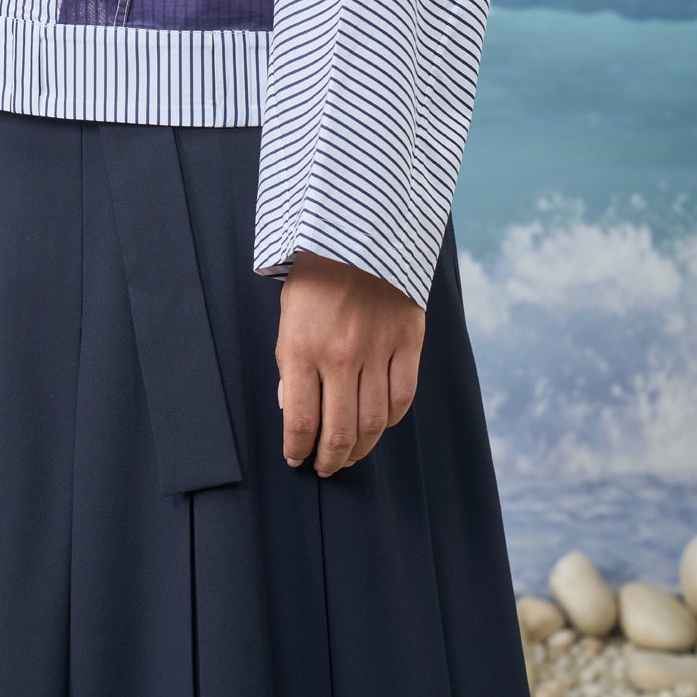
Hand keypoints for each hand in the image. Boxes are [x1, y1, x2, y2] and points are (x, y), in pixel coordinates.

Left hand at [275, 249, 424, 475]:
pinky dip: (391, 420)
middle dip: (329, 460)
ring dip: (360, 448)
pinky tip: (379, 424)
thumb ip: (288, 364)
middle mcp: (340, 355)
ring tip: (350, 454)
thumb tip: (291, 410)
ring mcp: (377, 350)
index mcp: (301, 347)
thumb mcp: (288, 314)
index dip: (298, 450)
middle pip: (338, 432)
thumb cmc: (316, 273)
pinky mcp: (408, 341)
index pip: (301, 421)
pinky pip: (402, 398)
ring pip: (373, 423)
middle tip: (325, 467)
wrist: (359, 229)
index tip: (297, 460)